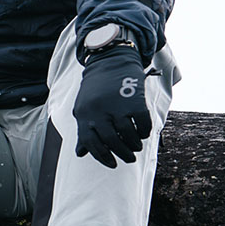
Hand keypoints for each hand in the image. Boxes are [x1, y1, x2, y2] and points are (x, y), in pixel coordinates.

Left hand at [72, 47, 151, 168]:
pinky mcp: (134, 100)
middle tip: (129, 158)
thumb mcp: (82, 108)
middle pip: (111, 141)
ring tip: (136, 147)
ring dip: (134, 145)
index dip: (102, 157)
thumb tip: (80, 153)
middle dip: (122, 154)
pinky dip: (144, 132)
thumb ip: (83, 130)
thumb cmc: (95, 89)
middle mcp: (98, 112)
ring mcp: (116, 106)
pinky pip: (142, 123)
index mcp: (84, 115)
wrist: (109, 61)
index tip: (112, 164)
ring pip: (128, 135)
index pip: (91, 144)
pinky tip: (143, 134)